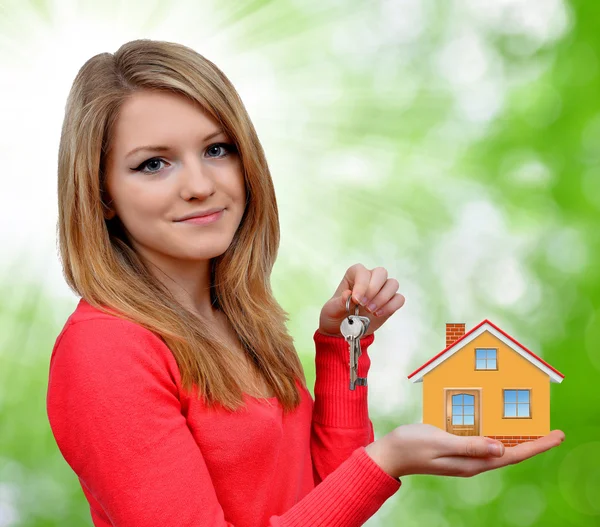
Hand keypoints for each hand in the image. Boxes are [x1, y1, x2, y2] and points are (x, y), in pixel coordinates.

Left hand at [318, 263, 405, 337]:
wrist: (342, 331)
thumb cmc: (335, 315)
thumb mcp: (332, 309)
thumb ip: (340, 302)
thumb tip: (348, 294)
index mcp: (353, 275)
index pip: (362, 271)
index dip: (361, 284)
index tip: (356, 300)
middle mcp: (370, 279)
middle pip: (381, 272)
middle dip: (374, 289)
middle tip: (364, 305)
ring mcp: (382, 290)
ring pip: (393, 284)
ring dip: (383, 298)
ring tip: (371, 311)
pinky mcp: (390, 303)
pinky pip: (399, 299)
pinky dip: (391, 306)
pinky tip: (378, 314)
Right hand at [364, 423, 565, 478]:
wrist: (389, 454)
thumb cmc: (411, 446)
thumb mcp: (440, 442)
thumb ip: (469, 445)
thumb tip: (501, 449)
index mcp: (472, 463)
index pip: (512, 455)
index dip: (536, 446)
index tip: (556, 435)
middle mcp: (473, 462)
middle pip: (510, 452)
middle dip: (531, 442)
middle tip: (551, 429)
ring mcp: (464, 456)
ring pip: (497, 447)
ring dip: (514, 437)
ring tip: (529, 424)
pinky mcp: (456, 449)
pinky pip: (482, 440)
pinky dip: (493, 431)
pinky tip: (495, 422)